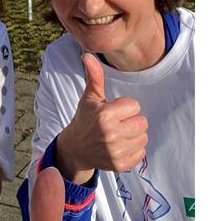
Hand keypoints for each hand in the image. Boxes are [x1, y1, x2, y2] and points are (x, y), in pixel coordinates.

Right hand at [59, 53, 147, 178]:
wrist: (75, 149)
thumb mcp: (89, 97)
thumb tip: (87, 55)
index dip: (124, 107)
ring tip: (118, 134)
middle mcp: (111, 135)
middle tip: (117, 123)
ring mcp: (116, 152)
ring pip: (143, 137)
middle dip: (131, 121)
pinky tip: (120, 146)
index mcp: (104, 116)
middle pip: (142, 122)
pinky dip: (133, 149)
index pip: (135, 106)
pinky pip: (141, 153)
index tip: (112, 111)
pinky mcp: (120, 165)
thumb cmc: (85, 119)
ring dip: (133, 135)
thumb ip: (94, 76)